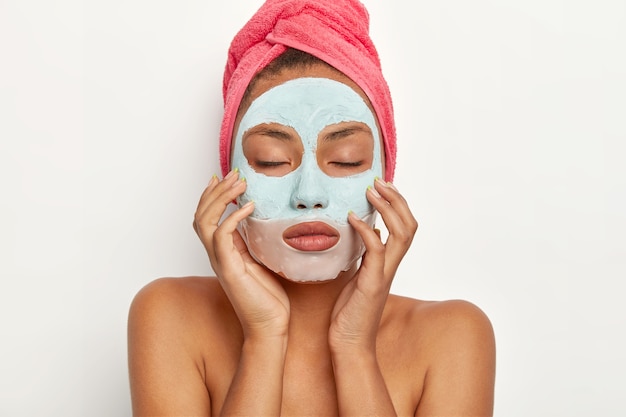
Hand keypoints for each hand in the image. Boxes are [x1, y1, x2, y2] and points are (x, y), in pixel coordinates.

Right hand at [193, 169, 289, 339]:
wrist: (270, 326)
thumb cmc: (269, 297)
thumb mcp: (263, 260)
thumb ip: (256, 241)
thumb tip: (262, 220)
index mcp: (223, 252)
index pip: (207, 218)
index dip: (212, 196)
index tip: (225, 177)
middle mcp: (217, 255)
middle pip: (200, 215)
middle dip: (215, 191)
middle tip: (234, 174)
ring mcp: (220, 262)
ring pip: (204, 222)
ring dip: (220, 198)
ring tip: (239, 183)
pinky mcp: (229, 269)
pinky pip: (222, 236)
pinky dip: (233, 217)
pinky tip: (249, 206)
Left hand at [329, 178, 416, 351]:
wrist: (348, 342)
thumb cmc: (349, 311)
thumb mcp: (356, 275)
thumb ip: (361, 255)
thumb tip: (357, 234)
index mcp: (388, 264)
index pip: (404, 227)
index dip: (398, 204)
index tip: (382, 185)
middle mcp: (391, 267)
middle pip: (410, 226)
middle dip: (397, 199)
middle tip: (380, 181)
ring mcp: (384, 275)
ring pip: (402, 234)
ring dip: (388, 208)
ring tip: (372, 190)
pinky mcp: (372, 284)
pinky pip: (376, 251)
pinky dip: (366, 230)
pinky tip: (353, 218)